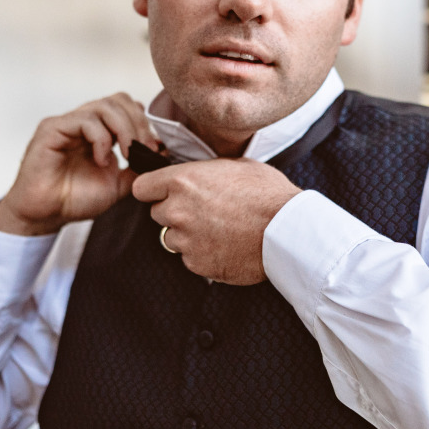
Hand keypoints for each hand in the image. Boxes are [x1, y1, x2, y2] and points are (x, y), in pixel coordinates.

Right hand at [0, 93, 159, 235]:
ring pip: (104, 106)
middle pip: (118, 100)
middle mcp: (82, 121)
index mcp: (98, 130)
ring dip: (124, 129)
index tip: (155, 148)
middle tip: (146, 150)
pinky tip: (101, 160)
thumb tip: (161, 154)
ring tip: (128, 154)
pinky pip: (84, 120)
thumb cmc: (73, 199)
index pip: (126, 106)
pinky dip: (101, 139)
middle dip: (139, 124)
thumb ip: (137, 168)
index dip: (144, 122)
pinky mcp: (51, 129)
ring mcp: (66, 123)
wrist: (45, 215)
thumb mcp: (117, 184)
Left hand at [132, 160, 301, 284]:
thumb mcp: (236, 165)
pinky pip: (190, 258)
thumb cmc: (268, 193)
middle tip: (204, 212)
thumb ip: (205, 172)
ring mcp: (185, 240)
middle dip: (175, 212)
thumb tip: (197, 174)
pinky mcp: (196, 263)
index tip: (162, 193)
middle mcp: (177, 210)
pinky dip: (203, 254)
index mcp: (182, 181)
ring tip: (219, 230)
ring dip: (188, 235)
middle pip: (157, 214)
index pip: (141, 187)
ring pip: (173, 238)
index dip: (153, 190)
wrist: (287, 231)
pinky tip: (226, 246)